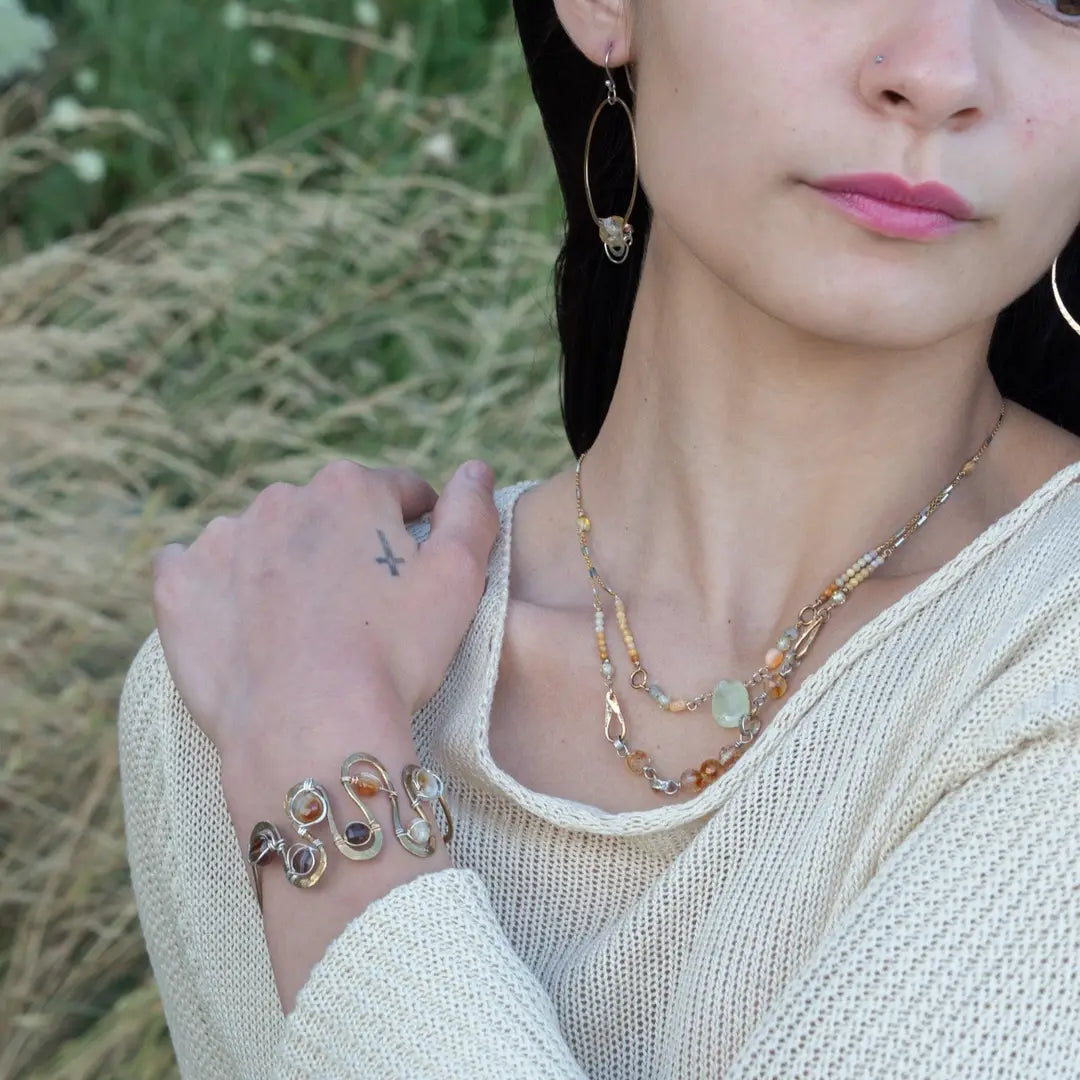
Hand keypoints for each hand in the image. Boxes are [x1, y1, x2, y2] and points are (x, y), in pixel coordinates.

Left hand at [150, 459, 498, 756]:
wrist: (309, 725)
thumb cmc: (394, 654)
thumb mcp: (459, 579)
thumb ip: (471, 512)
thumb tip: (475, 468)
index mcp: (350, 489)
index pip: (396, 493)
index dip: (414, 530)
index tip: (412, 573)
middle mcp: (281, 498)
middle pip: (326, 516)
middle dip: (344, 550)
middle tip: (359, 613)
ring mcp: (222, 539)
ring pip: (262, 542)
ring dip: (280, 568)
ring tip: (299, 630)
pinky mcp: (178, 583)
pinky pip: (195, 571)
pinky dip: (218, 591)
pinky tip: (241, 627)